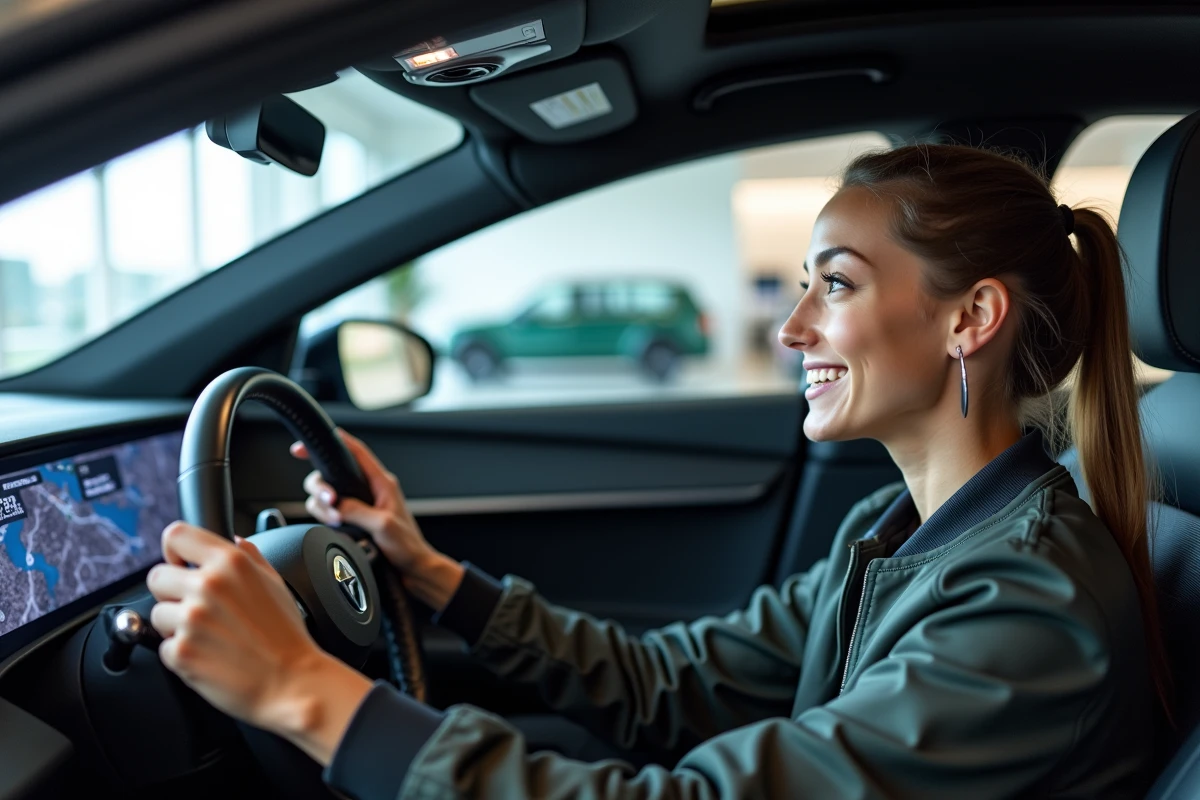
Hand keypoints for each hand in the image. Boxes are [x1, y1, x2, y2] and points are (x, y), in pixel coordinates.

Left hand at [147, 522, 371, 762]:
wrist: (291, 681)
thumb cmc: (287, 637)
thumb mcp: (276, 583)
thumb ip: (251, 556)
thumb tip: (236, 540)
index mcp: (230, 563)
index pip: (176, 535)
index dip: (174, 551)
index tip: (180, 564)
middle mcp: (207, 586)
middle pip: (157, 576)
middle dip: (171, 593)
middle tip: (196, 609)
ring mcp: (191, 619)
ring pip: (156, 613)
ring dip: (174, 625)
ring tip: (206, 636)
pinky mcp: (181, 652)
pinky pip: (163, 647)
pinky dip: (180, 654)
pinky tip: (207, 655)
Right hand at [292, 429, 462, 610]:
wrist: (413, 570)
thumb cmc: (407, 547)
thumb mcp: (383, 526)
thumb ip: (358, 511)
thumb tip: (336, 504)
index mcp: (381, 482)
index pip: (354, 452)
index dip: (332, 442)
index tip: (306, 446)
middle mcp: (368, 489)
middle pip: (330, 474)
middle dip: (321, 487)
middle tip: (329, 502)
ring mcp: (359, 504)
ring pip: (326, 494)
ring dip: (323, 507)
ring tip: (337, 521)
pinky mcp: (353, 519)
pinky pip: (329, 511)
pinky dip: (326, 517)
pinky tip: (335, 527)